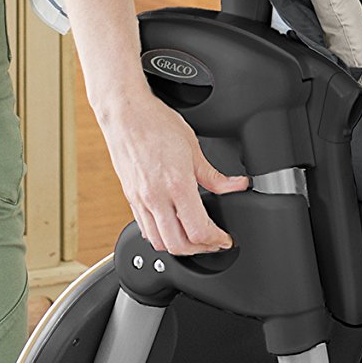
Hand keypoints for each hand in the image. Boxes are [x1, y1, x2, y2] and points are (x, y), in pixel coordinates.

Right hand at [101, 91, 246, 255]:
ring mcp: (140, 200)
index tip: (224, 239)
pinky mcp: (130, 198)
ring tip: (194, 239)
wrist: (125, 113)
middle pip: (178, 245)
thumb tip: (236, 185)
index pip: (198, 230)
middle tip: (213, 243)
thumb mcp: (193, 146)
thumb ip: (215, 175)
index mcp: (176, 184)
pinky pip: (144, 229)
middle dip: (200, 249)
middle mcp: (156, 197)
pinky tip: (171, 228)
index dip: (216, 241)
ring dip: (179, 248)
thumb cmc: (156, 123)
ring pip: (159, 243)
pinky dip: (159, 237)